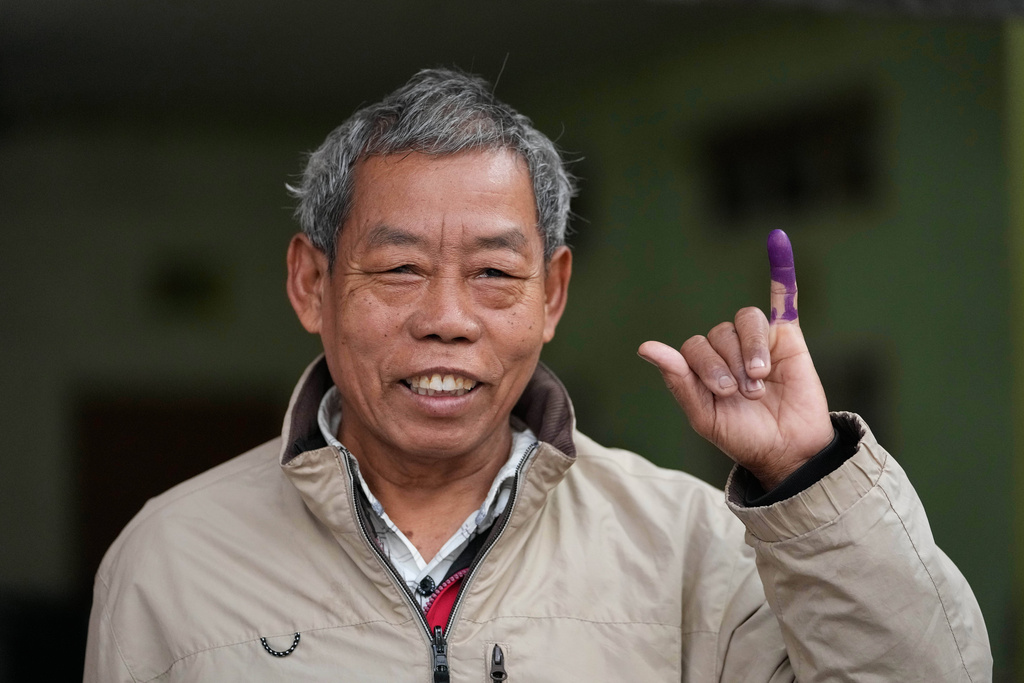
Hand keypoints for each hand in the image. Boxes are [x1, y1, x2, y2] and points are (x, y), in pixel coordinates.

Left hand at [637, 230, 833, 489]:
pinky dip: (781, 273)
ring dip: (751, 351)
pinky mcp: (787, 336)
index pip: (692, 347)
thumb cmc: (742, 436)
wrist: (789, 450)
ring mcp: (756, 340)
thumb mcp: (704, 416)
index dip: (706, 367)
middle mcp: (725, 349)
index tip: (724, 393)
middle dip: (730, 365)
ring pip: (744, 320)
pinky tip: (778, 242)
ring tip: (762, 380)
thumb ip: (678, 380)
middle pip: (718, 333)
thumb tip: (644, 347)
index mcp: (700, 366)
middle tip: (746, 394)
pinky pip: (783, 300)